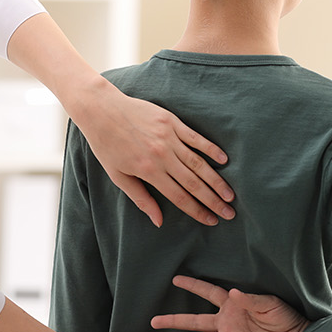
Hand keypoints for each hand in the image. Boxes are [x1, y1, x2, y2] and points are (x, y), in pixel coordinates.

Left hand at [75, 80, 235, 227]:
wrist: (101, 110)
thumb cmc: (106, 145)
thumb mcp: (118, 176)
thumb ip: (141, 199)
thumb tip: (158, 221)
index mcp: (148, 171)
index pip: (179, 196)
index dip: (197, 211)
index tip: (212, 220)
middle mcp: (162, 155)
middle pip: (194, 183)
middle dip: (213, 200)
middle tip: (229, 213)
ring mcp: (169, 137)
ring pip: (199, 163)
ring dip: (217, 180)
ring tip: (230, 194)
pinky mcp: (171, 122)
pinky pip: (196, 138)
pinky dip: (211, 149)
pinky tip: (224, 160)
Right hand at [151, 276, 308, 331]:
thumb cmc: (285, 318)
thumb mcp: (268, 304)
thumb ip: (249, 299)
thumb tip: (232, 292)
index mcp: (233, 306)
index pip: (208, 293)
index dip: (193, 286)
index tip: (176, 279)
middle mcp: (227, 324)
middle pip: (195, 320)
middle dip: (175, 320)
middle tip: (155, 320)